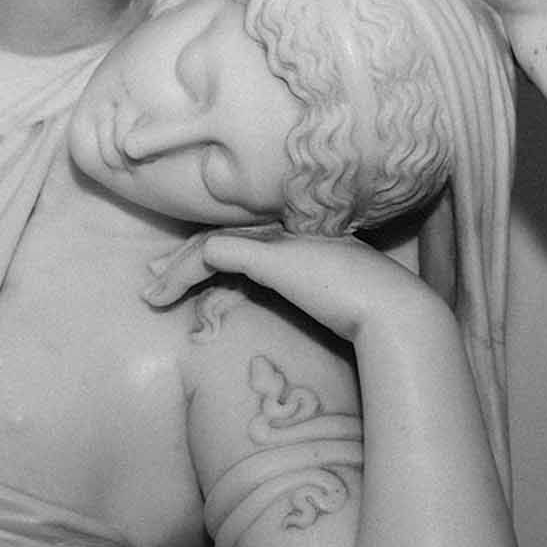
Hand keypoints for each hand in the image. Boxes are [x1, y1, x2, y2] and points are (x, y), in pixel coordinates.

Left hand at [141, 228, 445, 341]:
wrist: (395, 312)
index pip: (244, 237)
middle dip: (182, 259)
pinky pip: (210, 256)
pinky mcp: (269, 256)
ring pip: (209, 245)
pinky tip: (166, 294)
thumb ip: (306, 297)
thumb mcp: (329, 303)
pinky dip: (183, 274)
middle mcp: (289, 231)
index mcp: (303, 238)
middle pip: (221, 237)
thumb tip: (291, 309)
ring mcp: (280, 239)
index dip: (208, 254)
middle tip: (152, 278)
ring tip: (151, 295)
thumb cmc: (372, 315)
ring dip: (174, 271)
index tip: (181, 273)